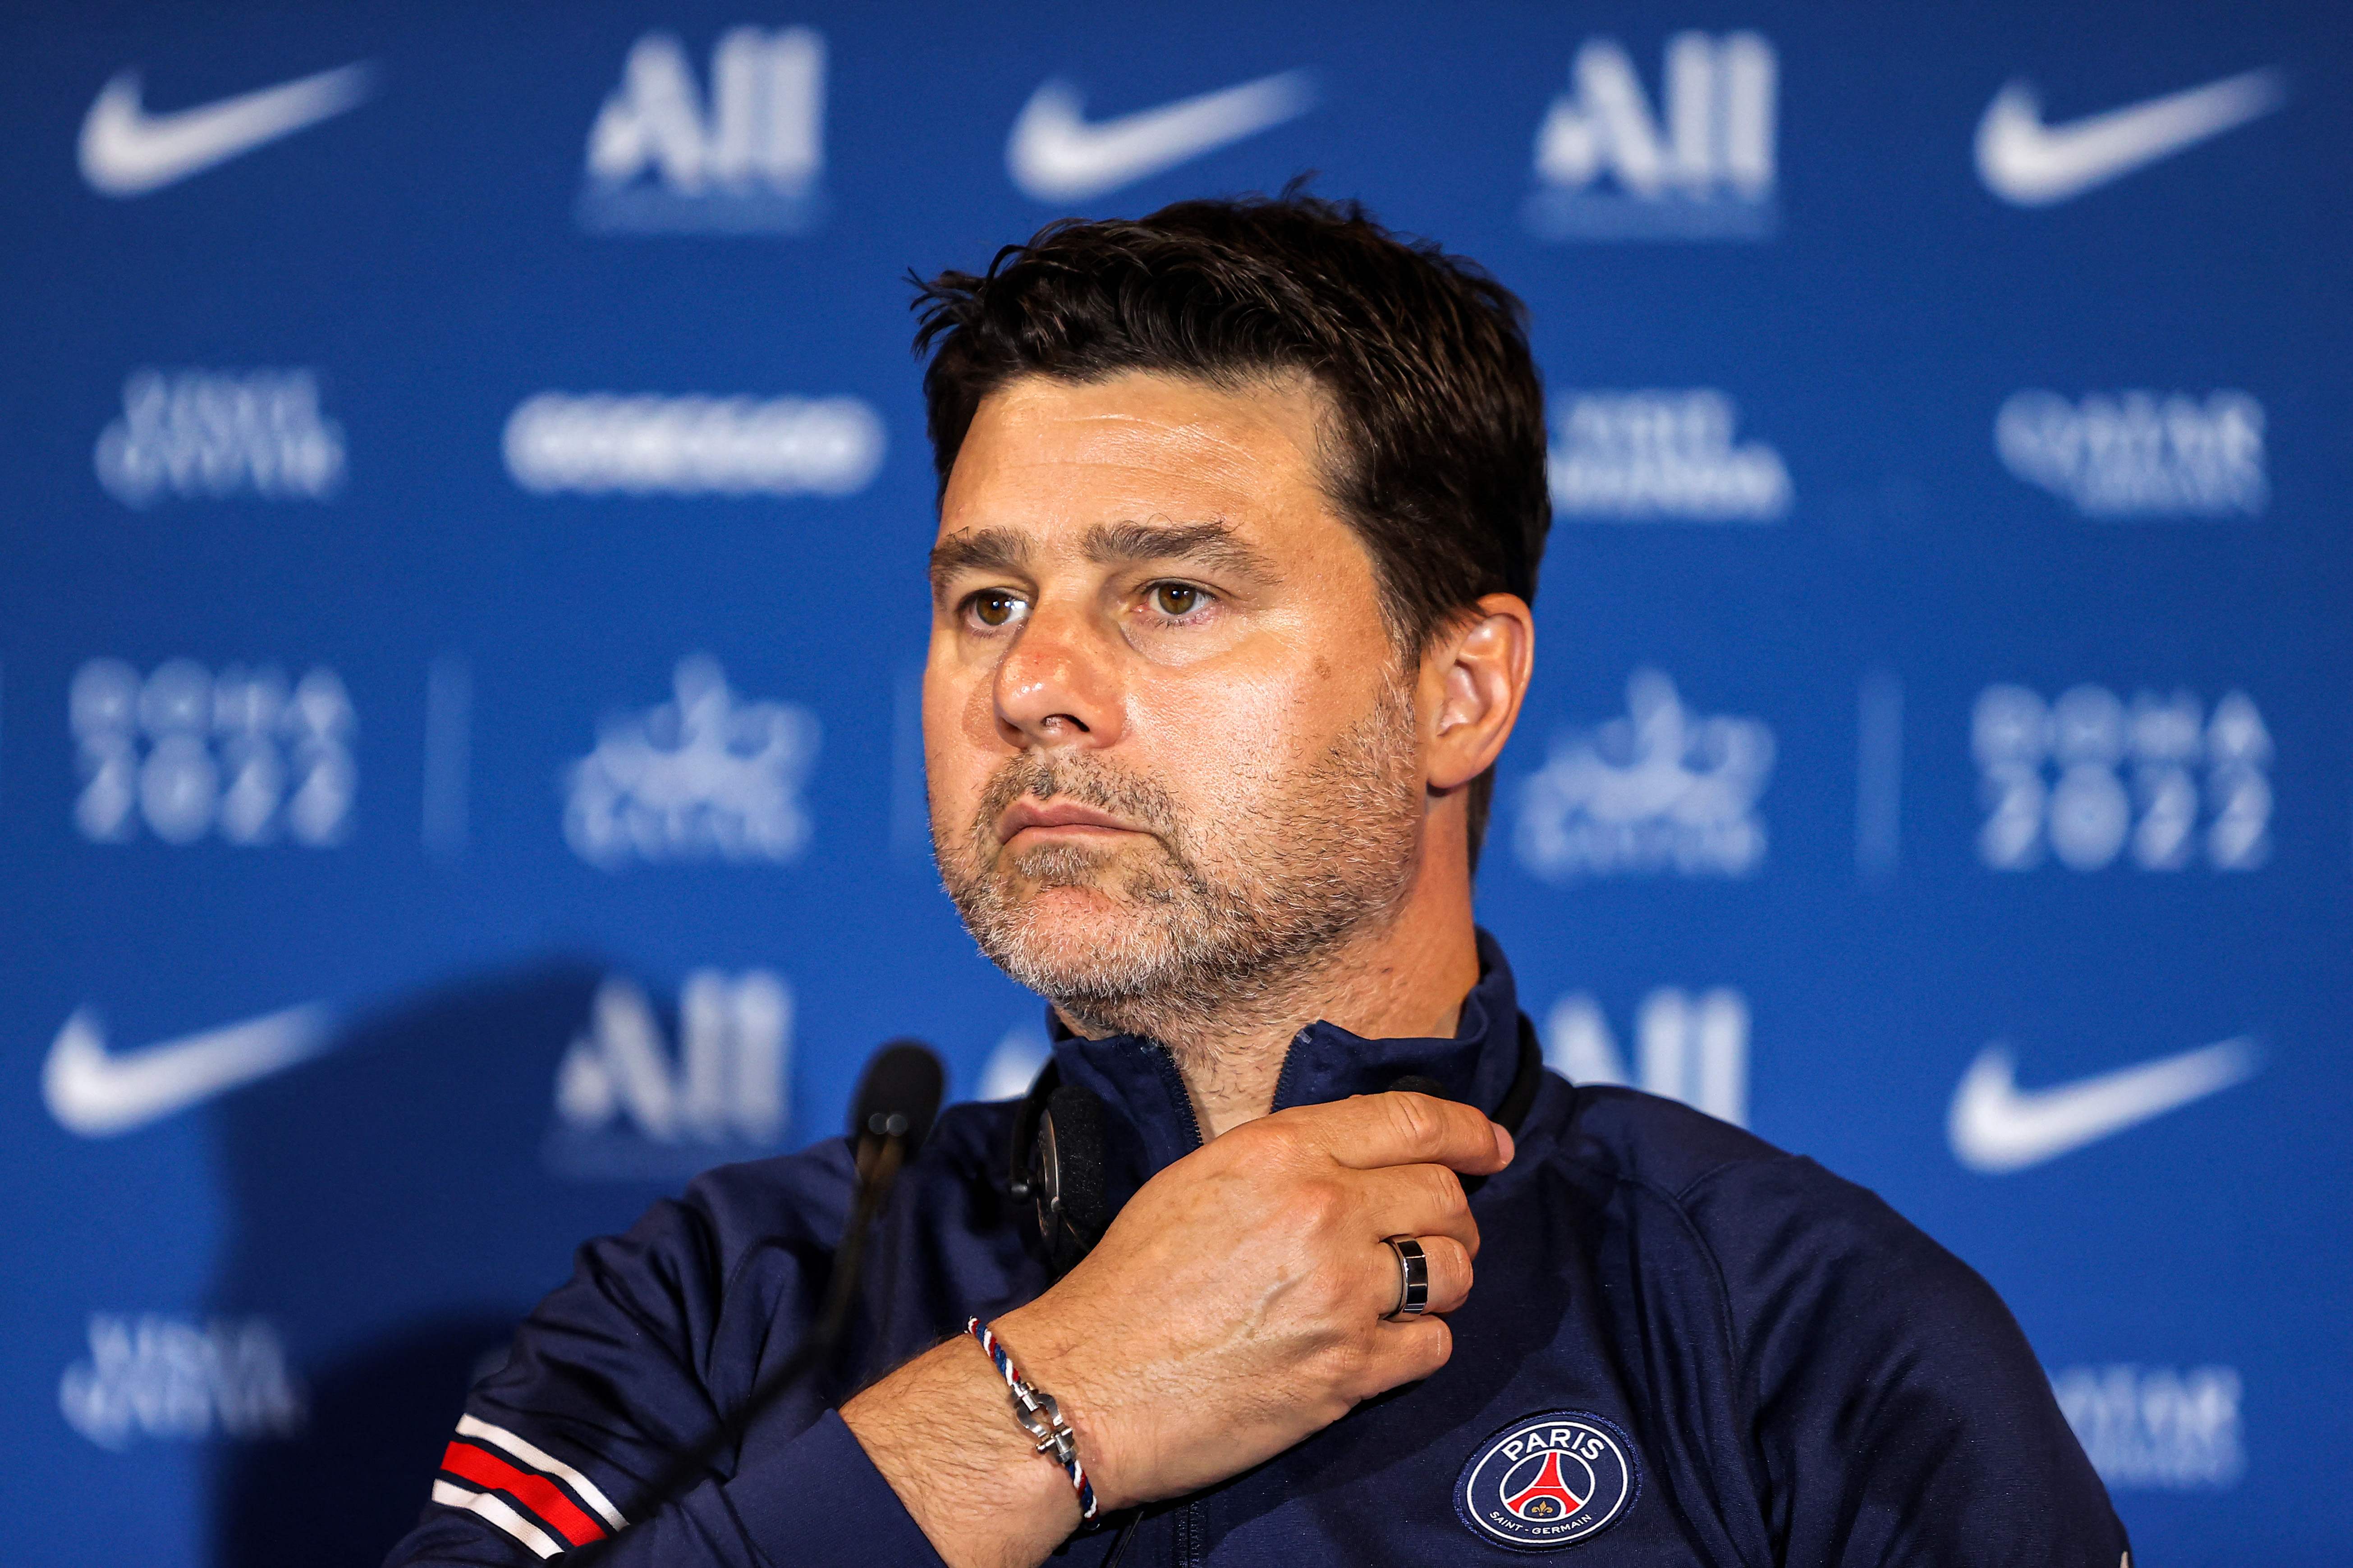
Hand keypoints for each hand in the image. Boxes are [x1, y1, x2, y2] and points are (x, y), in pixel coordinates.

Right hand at [842, 1091, 1510, 1566]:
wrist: (1087, 1383)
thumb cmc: (1130, 1283)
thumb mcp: (1200, 1181)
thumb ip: (1286, 1162)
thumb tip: (1358, 1160)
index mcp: (1282, 1151)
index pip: (1411, 1121)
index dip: (1467, 1129)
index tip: (1492, 1143)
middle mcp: (1323, 1210)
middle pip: (1445, 1197)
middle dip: (1456, 1215)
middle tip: (1442, 1233)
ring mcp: (1342, 1292)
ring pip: (1452, 1271)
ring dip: (1444, 1280)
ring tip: (1410, 1290)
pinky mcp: (1349, 1369)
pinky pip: (1433, 1345)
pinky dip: (1419, 1344)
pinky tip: (1381, 1343)